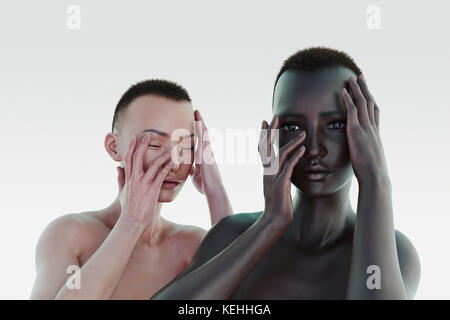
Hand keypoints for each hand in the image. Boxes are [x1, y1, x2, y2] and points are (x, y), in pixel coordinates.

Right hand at [119, 132, 173, 228]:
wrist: (132, 221)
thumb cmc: (128, 209)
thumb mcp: (122, 192)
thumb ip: (120, 179)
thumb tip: (117, 168)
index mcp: (128, 179)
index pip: (129, 159)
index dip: (132, 147)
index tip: (135, 138)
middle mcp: (135, 179)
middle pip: (138, 157)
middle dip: (143, 145)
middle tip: (148, 135)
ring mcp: (144, 183)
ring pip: (154, 164)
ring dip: (163, 155)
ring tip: (169, 148)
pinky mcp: (153, 189)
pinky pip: (161, 175)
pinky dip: (167, 167)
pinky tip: (173, 162)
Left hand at [190, 110, 223, 195]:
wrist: (212, 189)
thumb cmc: (205, 184)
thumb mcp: (195, 176)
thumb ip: (193, 170)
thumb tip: (190, 169)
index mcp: (202, 156)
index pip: (199, 140)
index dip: (197, 131)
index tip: (194, 122)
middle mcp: (206, 151)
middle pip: (202, 133)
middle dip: (199, 122)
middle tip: (196, 112)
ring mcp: (207, 151)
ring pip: (204, 133)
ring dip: (200, 122)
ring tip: (197, 112)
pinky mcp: (207, 153)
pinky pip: (203, 138)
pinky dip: (201, 129)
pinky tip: (198, 122)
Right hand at [258, 115, 305, 229]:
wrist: (274, 221)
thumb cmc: (278, 207)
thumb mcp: (279, 188)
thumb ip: (281, 177)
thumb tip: (287, 170)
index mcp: (267, 172)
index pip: (263, 149)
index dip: (264, 134)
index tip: (266, 121)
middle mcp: (267, 172)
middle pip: (266, 146)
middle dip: (270, 130)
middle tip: (275, 116)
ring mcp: (273, 177)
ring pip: (280, 154)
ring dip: (291, 142)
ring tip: (303, 133)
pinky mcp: (281, 183)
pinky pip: (288, 166)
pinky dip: (295, 156)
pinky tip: (302, 149)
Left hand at [341, 74, 388, 182]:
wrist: (375, 177)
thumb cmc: (371, 174)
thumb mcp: (369, 160)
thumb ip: (365, 153)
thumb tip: (361, 155)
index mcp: (375, 134)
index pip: (374, 112)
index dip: (371, 100)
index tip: (368, 90)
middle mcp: (372, 128)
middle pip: (370, 103)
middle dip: (365, 88)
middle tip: (361, 76)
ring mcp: (366, 128)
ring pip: (363, 103)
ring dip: (357, 89)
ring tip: (351, 78)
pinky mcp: (357, 132)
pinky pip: (353, 111)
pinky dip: (348, 100)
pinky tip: (343, 91)